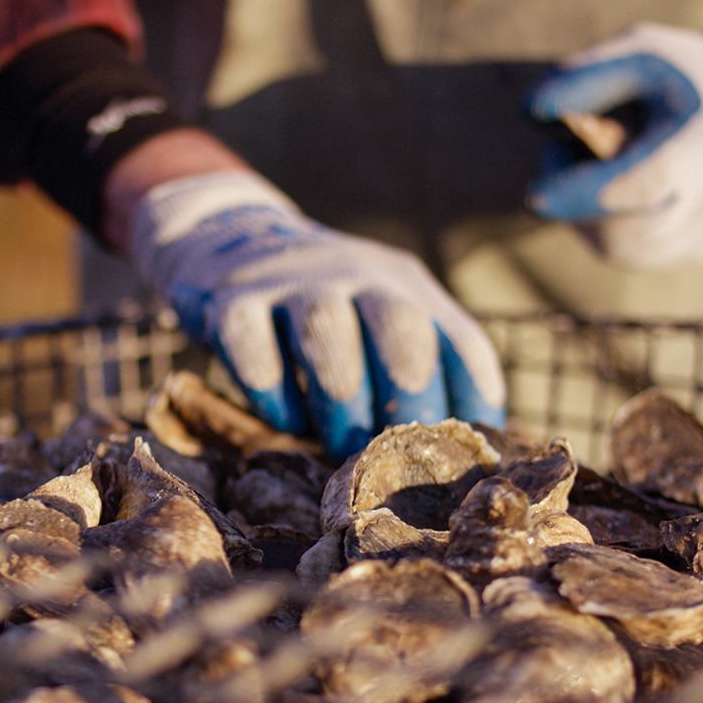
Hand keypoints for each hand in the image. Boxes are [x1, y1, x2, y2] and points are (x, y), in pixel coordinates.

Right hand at [130, 171, 505, 458]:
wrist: (233, 241)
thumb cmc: (326, 313)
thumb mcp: (379, 321)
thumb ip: (417, 372)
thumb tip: (460, 461)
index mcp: (406, 286)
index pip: (461, 342)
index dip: (472, 402)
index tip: (465, 453)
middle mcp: (357, 273)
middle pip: (402, 329)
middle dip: (408, 402)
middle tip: (398, 457)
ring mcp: (292, 282)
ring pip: (328, 336)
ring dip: (341, 405)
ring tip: (340, 449)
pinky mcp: (230, 301)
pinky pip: (255, 351)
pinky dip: (274, 396)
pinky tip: (286, 421)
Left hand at [525, 19, 702, 269]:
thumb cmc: (680, 80)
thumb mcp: (637, 53)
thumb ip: (584, 78)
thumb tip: (532, 116)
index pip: (645, 183)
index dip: (587, 194)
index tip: (535, 197)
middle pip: (624, 229)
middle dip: (575, 196)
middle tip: (563, 148)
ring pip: (621, 249)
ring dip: (585, 212)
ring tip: (597, 162)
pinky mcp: (701, 249)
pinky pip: (632, 253)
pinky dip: (606, 224)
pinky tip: (618, 186)